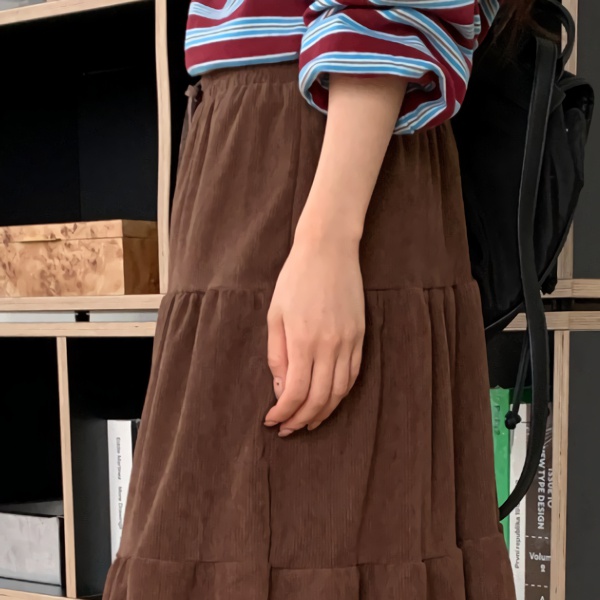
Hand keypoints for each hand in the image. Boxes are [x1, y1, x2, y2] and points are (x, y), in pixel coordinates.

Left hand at [264, 229, 364, 436]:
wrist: (329, 250)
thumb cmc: (295, 279)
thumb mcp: (275, 315)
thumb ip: (277, 354)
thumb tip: (279, 388)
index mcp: (303, 341)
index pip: (294, 393)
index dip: (282, 413)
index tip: (272, 421)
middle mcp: (329, 346)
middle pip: (319, 399)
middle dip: (301, 420)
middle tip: (287, 429)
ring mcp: (349, 342)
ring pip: (339, 392)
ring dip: (323, 412)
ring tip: (307, 421)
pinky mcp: (360, 336)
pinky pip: (353, 375)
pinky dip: (341, 394)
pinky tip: (329, 400)